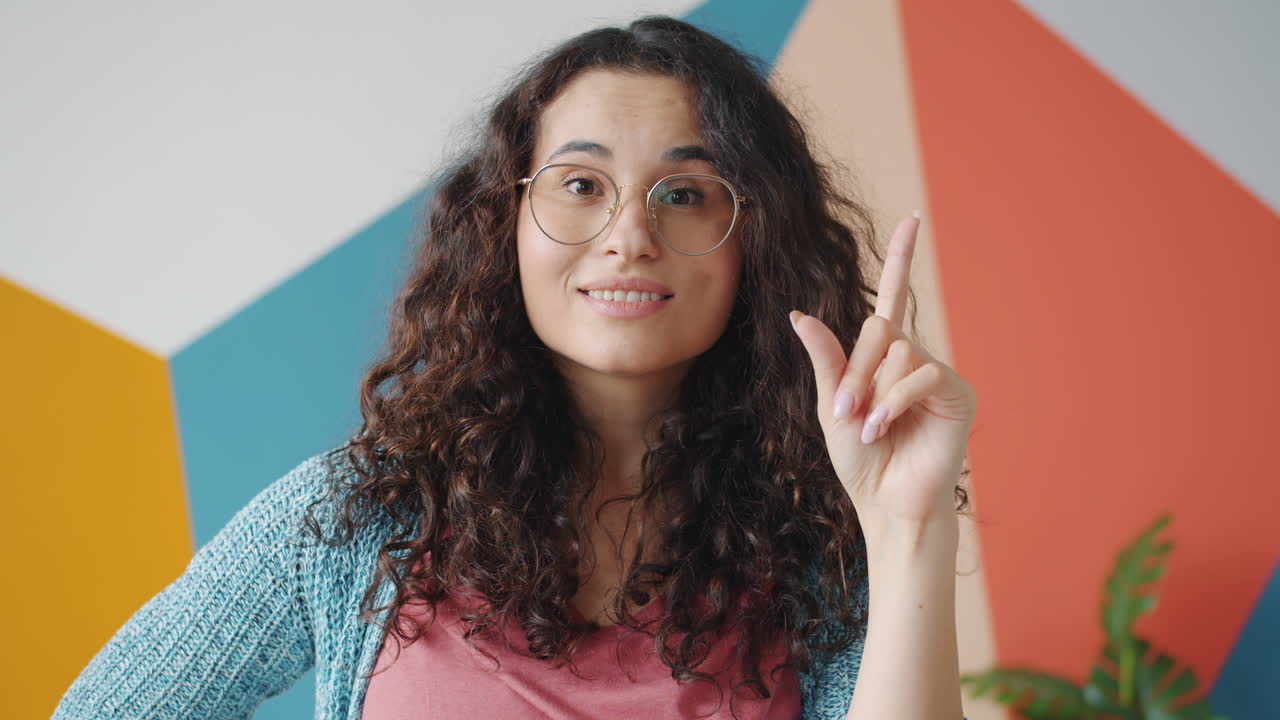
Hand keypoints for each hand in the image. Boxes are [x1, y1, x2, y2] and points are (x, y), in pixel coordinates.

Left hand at [790, 214, 975, 535]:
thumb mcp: (831, 405)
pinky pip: (920, 374)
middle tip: (847, 412)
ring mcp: (937, 373)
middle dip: (854, 373)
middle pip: (879, 329)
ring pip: (896, 352)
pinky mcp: (956, 394)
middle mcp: (913, 357)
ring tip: (869, 428)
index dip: (902, 257)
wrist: (886, 502)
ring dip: (872, 393)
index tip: (913, 218)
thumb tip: (799, 314)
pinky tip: (883, 427)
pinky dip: (894, 401)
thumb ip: (825, 359)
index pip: (892, 298)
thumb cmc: (861, 461)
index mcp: (883, 357)